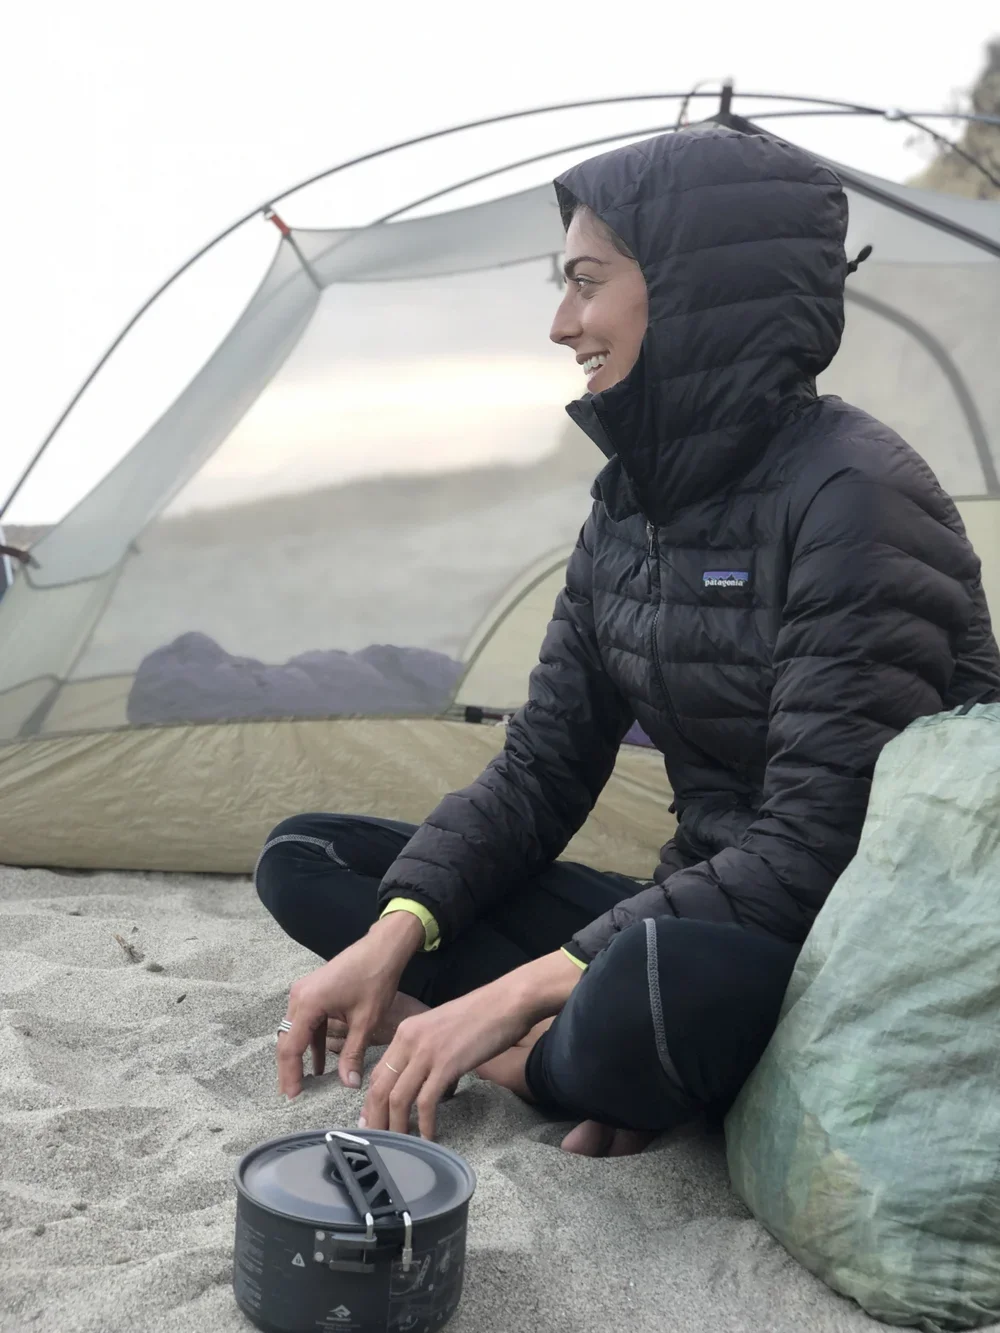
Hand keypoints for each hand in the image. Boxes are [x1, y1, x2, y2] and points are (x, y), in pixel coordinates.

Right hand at [276, 912, 423, 1097]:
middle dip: (289, 1068)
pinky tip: (320, 1063)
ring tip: (304, 1083)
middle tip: (292, 1095)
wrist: (383, 947)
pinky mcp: (313, 991)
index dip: (290, 1075)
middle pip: (287, 1040)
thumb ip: (353, 1054)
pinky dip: (310, 1041)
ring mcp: (304, 991)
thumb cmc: (375, 978)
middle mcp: (300, 996)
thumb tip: (349, 1084)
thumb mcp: (366, 1021)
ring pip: (294, 1031)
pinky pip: (305, 1021)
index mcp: (308, 1003)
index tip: (292, 1097)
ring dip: (299, 1055)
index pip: (291, 1048)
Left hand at [360, 950, 582, 1139]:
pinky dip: (425, 1124)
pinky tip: (429, 1138)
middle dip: (376, 1119)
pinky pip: (427, 1102)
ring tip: (401, 1146)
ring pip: (398, 1098)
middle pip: (380, 1087)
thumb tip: (431, 1086)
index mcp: (406, 1031)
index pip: (379, 1072)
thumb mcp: (442, 1030)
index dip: (371, 1101)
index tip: (372, 1121)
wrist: (507, 1002)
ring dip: (396, 1127)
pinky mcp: (447, 1064)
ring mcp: (427, 1052)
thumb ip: (429, 1054)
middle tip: (379, 1142)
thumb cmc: (481, 1016)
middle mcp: (410, 1040)